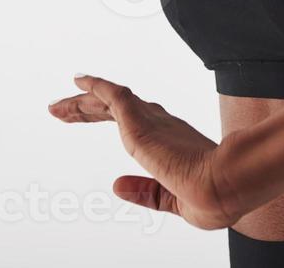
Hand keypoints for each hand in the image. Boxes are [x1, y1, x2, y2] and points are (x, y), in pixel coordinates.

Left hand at [47, 74, 249, 230]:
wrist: (226, 186)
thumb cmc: (213, 196)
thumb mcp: (171, 201)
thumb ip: (146, 192)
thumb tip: (117, 186)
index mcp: (169, 142)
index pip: (131, 123)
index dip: (106, 118)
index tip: (85, 119)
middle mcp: (159, 125)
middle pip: (114, 109)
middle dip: (86, 109)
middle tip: (61, 109)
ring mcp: (150, 121)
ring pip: (108, 102)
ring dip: (82, 100)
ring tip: (58, 104)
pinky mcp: (141, 122)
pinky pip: (113, 96)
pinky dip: (96, 86)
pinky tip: (79, 82)